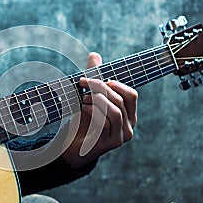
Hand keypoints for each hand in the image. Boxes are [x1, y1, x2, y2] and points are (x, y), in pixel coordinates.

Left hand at [62, 52, 137, 168]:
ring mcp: (121, 136)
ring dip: (97, 99)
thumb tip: (94, 55)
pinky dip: (93, 111)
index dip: (116, 84)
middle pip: (121, 99)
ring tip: (83, 98)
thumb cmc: (82, 122)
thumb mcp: (88, 98)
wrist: (71, 148)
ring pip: (115, 110)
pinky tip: (83, 108)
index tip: (98, 79)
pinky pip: (106, 121)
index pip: (131, 95)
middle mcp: (128, 126)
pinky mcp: (111, 143)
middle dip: (100, 87)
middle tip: (83, 82)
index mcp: (128, 114)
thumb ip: (93, 78)